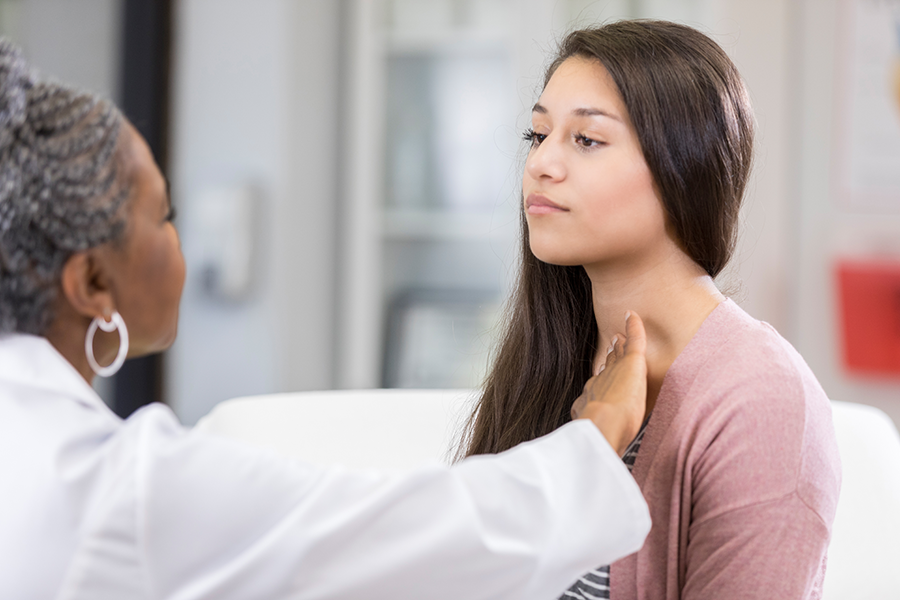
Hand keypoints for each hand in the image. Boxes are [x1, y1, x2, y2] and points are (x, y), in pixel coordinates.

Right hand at [572, 311, 647, 455]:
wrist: (601, 426)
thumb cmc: (601, 438)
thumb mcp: (595, 439)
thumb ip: (598, 442)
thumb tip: (596, 456)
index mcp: (593, 401)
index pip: (599, 385)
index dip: (602, 377)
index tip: (602, 372)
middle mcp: (600, 382)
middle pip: (606, 367)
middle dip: (608, 358)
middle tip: (611, 347)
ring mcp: (615, 371)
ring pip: (618, 354)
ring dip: (619, 345)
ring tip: (620, 336)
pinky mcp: (630, 363)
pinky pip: (634, 340)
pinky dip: (633, 327)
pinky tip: (632, 315)